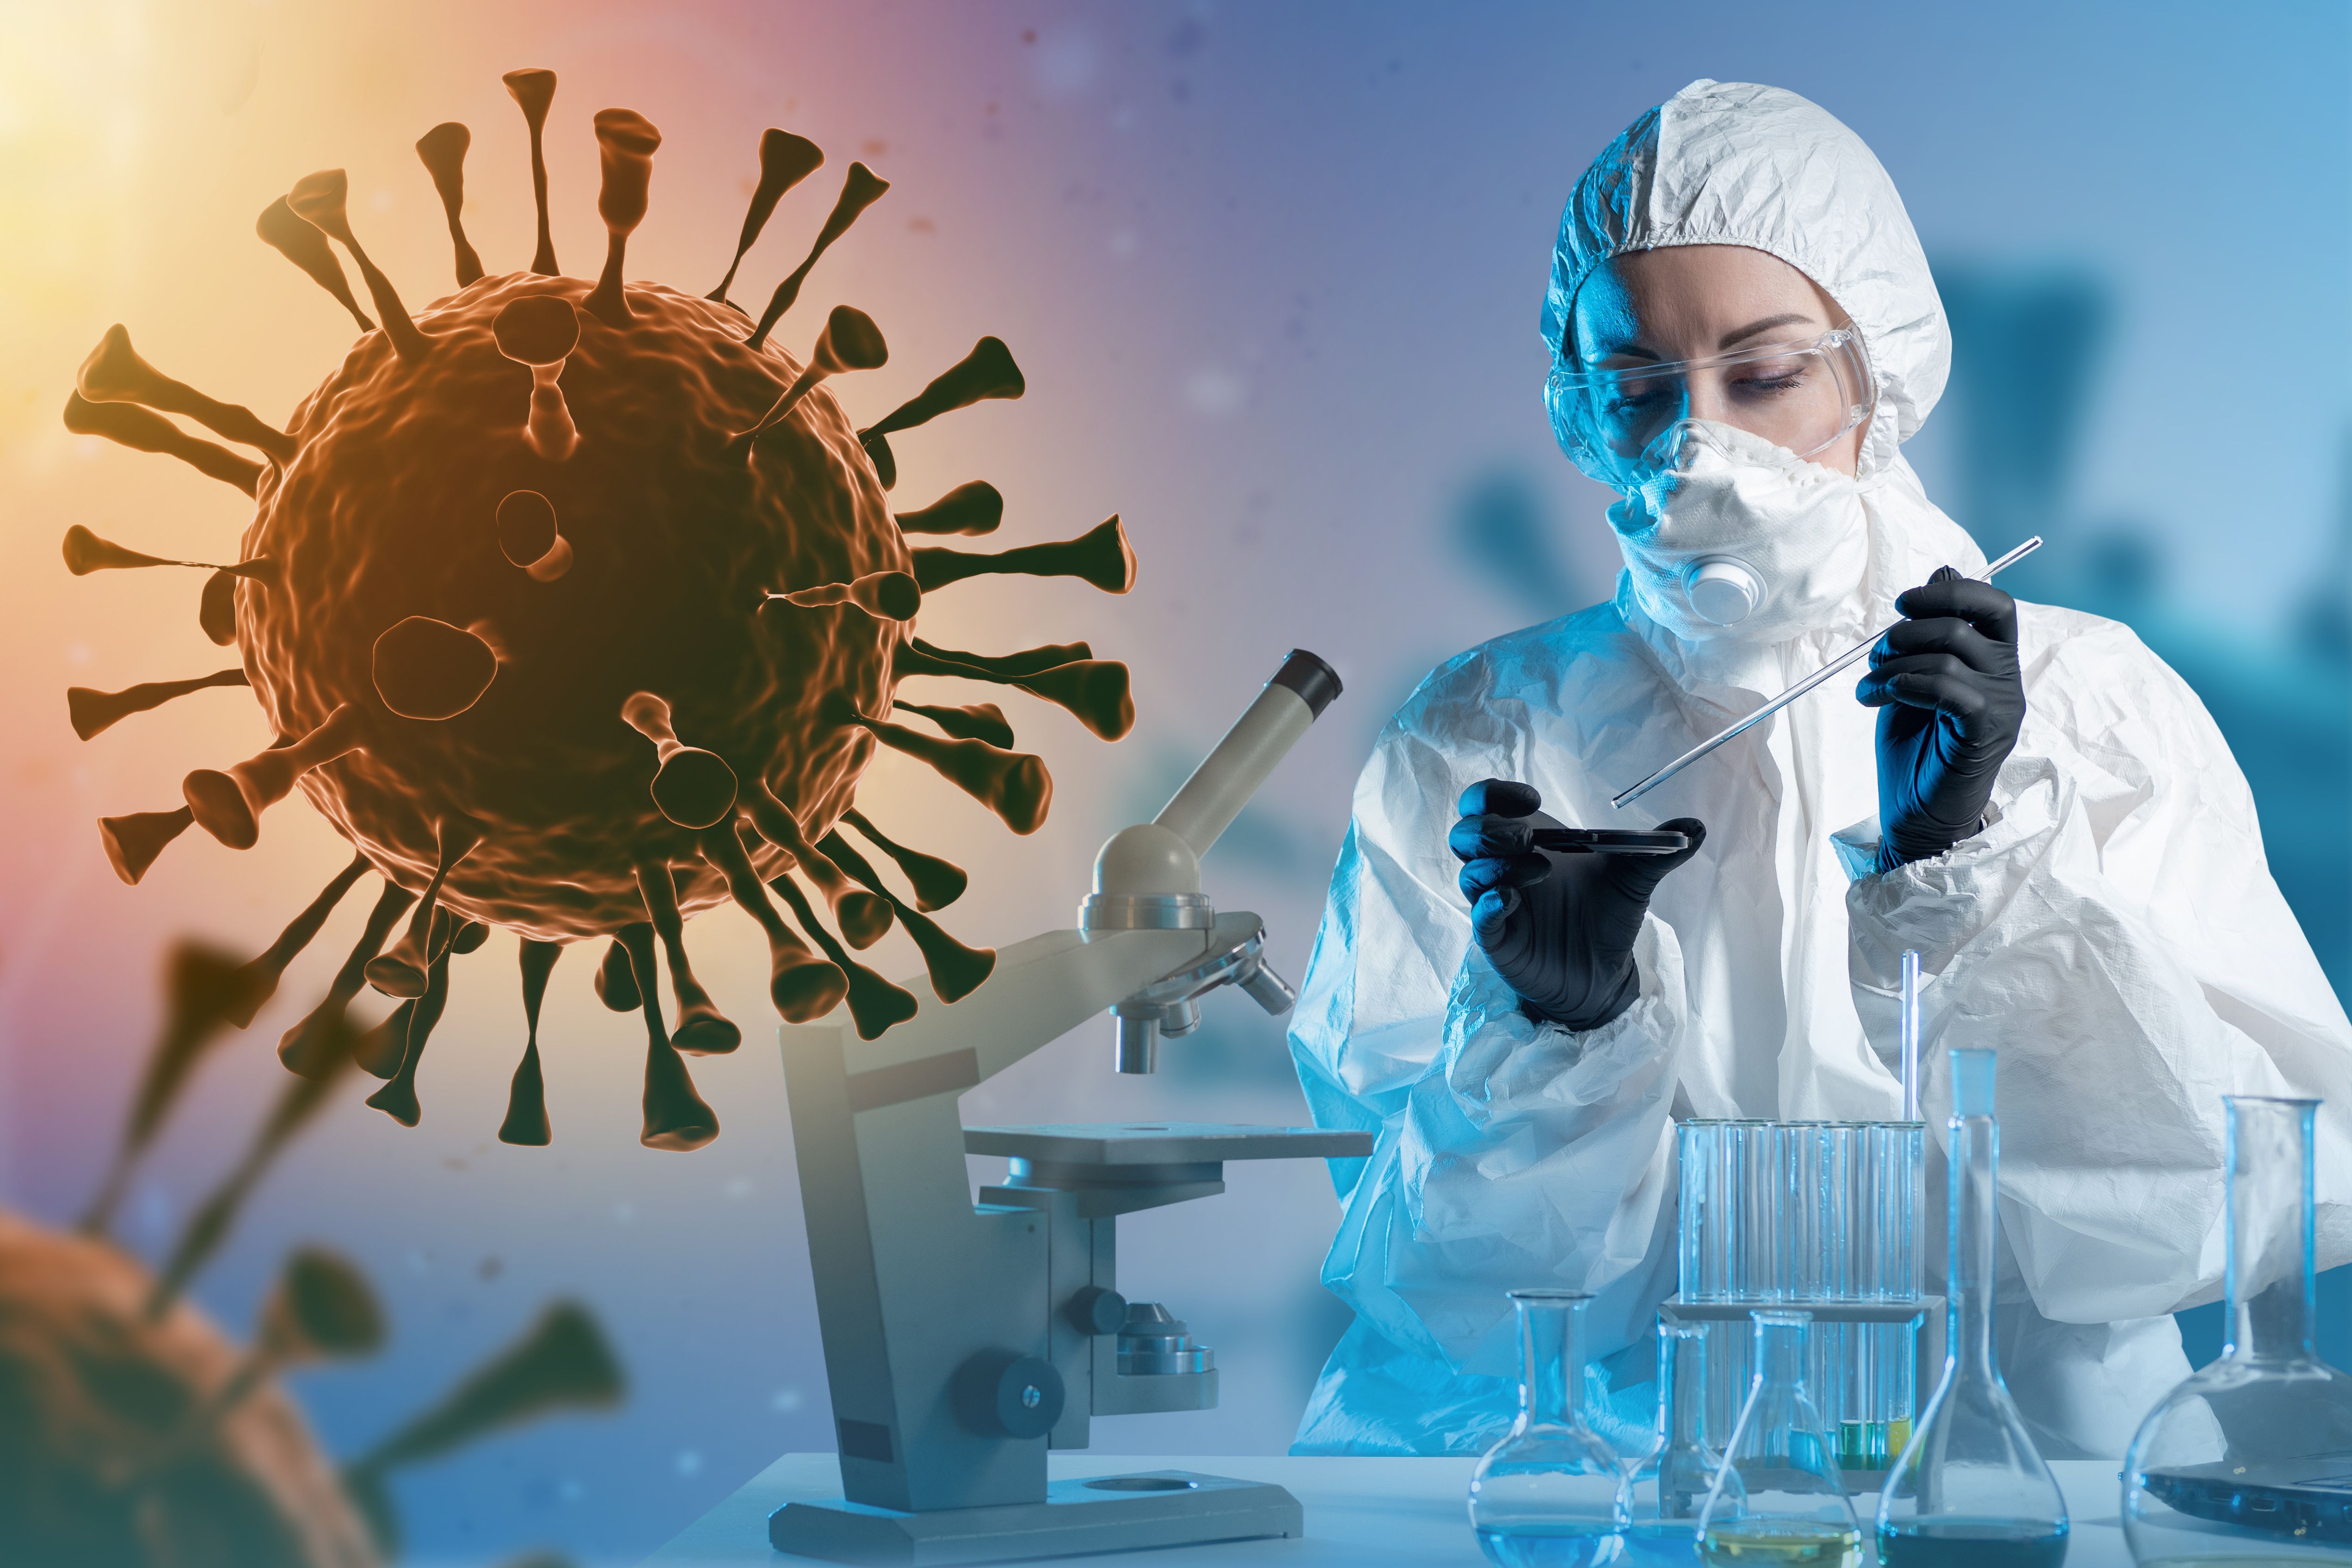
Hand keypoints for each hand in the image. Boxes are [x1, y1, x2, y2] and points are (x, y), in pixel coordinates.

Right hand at [1449, 779, 1705, 1030]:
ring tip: (1541, 869)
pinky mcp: (1498, 938)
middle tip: (1528, 838)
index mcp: (1528, 839)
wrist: (1605, 972)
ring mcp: (1496, 901)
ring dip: (1497, 863)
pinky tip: (1512, 899)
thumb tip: (1697, 827)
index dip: (1495, 794)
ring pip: (1469, 872)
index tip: (1531, 800)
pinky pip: (1480, 916)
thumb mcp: (1633, 878)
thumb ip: (1656, 850)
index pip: (1484, 803)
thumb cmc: (1606, 917)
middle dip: (1491, 828)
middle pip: (1466, 834)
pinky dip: (1490, 904)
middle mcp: (1504, 867)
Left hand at [1856, 567, 2025, 870]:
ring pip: (1949, 655)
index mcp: (1994, 660)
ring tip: (1867, 687)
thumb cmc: (1915, 748)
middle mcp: (2007, 679)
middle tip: (1874, 656)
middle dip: (1906, 630)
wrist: (1915, 813)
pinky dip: (1904, 685)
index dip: (1950, 591)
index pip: (1994, 603)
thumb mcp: (1913, 677)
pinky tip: (1877, 699)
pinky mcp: (1986, 733)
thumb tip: (1942, 569)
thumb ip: (1928, 630)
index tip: (1903, 604)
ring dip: (1892, 664)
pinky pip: (1948, 689)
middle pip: (1966, 622)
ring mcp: (2002, 707)